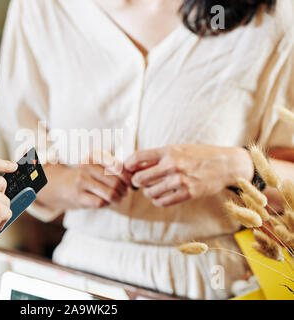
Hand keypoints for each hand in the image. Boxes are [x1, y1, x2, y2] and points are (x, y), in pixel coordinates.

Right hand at [39, 151, 131, 209]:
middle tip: (125, 192)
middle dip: (124, 190)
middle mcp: (86, 166)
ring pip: (110, 193)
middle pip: (116, 182)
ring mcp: (81, 181)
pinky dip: (107, 204)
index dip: (128, 177)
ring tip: (118, 198)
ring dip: (118, 198)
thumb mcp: (101, 167)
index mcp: (94, 156)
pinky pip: (101, 203)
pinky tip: (106, 202)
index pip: (119, 167)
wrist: (65, 186)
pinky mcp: (78, 196)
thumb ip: (118, 169)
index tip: (130, 182)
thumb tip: (137, 176)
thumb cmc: (90, 177)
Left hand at [125, 144, 252, 207]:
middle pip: (139, 178)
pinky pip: (162, 202)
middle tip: (139, 182)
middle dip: (136, 181)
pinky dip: (158, 200)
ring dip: (148, 192)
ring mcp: (180, 180)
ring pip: (149, 192)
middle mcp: (173, 165)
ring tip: (152, 189)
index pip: (137, 157)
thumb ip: (159, 156)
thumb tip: (134, 164)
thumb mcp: (179, 149)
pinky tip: (160, 196)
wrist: (226, 165)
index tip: (127, 168)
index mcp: (169, 151)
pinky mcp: (188, 193)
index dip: (128, 164)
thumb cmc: (199, 155)